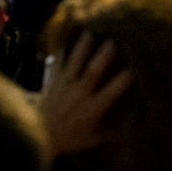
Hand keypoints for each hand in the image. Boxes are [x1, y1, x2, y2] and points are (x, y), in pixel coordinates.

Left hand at [39, 32, 132, 155]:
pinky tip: (64, 39)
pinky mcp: (51, 81)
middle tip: (113, 41)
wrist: (38, 133)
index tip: (133, 69)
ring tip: (89, 32)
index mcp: (92, 108)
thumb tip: (131, 128)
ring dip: (82, 47)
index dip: (122, 81)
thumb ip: (111, 131)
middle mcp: (79, 94)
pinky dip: (60, 51)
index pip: (111, 92)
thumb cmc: (69, 137)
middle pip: (92, 72)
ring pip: (74, 62)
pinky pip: (56, 63)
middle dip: (103, 57)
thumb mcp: (93, 138)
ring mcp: (64, 85)